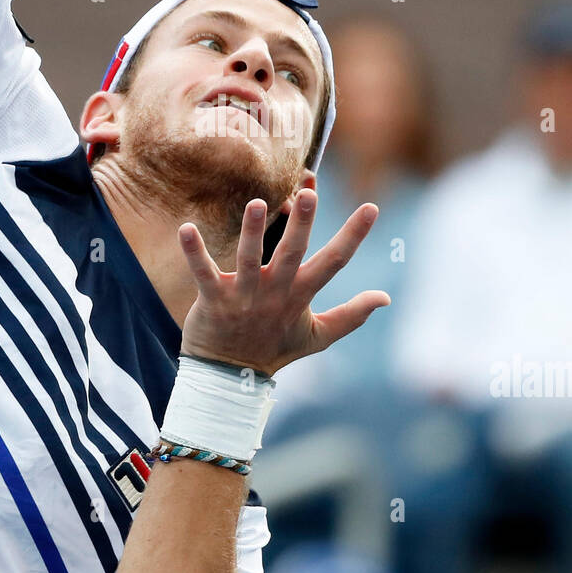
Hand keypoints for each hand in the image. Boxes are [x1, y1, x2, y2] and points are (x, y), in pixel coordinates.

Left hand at [177, 189, 389, 375]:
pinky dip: (194, 251)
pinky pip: (203, 272)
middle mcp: (274, 292)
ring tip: (258, 204)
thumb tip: (385, 298)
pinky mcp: (213, 299)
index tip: (371, 207)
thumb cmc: (274, 349)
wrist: (230, 378)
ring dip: (253, 232)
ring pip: (249, 259)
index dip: (353, 235)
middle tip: (309, 194)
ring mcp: (243, 296)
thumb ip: (352, 315)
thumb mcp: (319, 336)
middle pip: (292, 254)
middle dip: (302, 224)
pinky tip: (186, 228)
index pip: (334, 262)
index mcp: (300, 295)